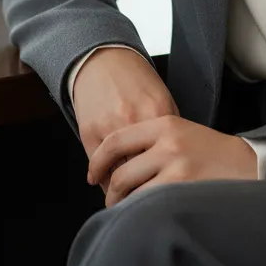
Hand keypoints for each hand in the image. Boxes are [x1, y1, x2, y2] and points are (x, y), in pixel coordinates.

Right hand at [72, 47, 180, 195]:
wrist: (104, 61)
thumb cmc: (136, 83)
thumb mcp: (162, 101)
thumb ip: (168, 133)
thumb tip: (175, 169)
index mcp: (158, 113)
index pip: (166, 160)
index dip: (168, 182)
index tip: (169, 195)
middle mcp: (134, 120)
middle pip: (143, 171)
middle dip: (144, 191)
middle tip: (147, 204)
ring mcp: (110, 126)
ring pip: (118, 175)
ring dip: (122, 191)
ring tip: (126, 200)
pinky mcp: (90, 131)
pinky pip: (98, 168)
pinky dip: (103, 180)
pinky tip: (107, 184)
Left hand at [87, 115, 258, 205]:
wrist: (251, 165)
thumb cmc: (213, 154)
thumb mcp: (182, 134)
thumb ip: (151, 143)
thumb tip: (114, 166)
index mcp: (165, 123)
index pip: (116, 141)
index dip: (98, 161)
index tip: (93, 175)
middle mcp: (168, 142)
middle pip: (120, 172)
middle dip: (111, 194)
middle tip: (112, 203)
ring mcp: (177, 166)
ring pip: (131, 193)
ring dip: (123, 208)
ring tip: (127, 214)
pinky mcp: (184, 189)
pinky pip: (148, 207)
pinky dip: (139, 216)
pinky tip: (143, 219)